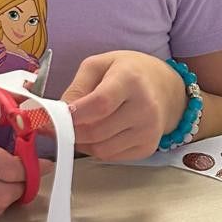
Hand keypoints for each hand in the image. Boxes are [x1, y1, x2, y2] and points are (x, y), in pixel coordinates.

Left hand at [63, 52, 186, 161]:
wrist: (164, 87)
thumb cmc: (128, 72)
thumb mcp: (99, 65)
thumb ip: (75, 88)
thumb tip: (57, 114)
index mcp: (130, 79)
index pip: (100, 104)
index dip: (75, 114)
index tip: (59, 115)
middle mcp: (145, 107)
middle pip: (97, 131)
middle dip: (72, 131)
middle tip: (62, 125)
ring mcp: (149, 130)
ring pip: (101, 149)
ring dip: (83, 143)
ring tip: (81, 127)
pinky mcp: (148, 147)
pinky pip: (111, 157)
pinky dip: (97, 149)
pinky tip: (99, 134)